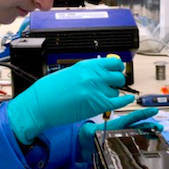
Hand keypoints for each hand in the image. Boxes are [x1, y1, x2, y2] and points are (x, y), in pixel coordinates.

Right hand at [8, 57, 133, 143]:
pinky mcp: (96, 104)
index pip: (114, 63)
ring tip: (103, 97)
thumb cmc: (50, 90)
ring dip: (113, 95)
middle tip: (112, 86)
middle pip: (119, 77)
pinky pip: (118, 102)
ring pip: (116, 92)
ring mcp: (96, 90)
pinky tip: (128, 99)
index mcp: (87, 66)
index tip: (116, 72)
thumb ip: (88, 72)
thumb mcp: (71, 73)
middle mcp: (93, 76)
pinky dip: (125, 101)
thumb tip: (102, 74)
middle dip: (117, 82)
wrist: (40, 104)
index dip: (117, 69)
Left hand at [77, 108, 162, 160]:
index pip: (132, 118)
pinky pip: (135, 147)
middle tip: (161, 127)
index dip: (143, 114)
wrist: (85, 147)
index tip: (154, 110)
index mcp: (117, 126)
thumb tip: (89, 132)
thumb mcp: (88, 133)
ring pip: (139, 137)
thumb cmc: (87, 137)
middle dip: (151, 127)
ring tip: (159, 138)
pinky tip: (150, 150)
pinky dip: (144, 148)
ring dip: (149, 137)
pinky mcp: (123, 148)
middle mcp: (122, 132)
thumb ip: (89, 132)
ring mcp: (123, 140)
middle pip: (139, 128)